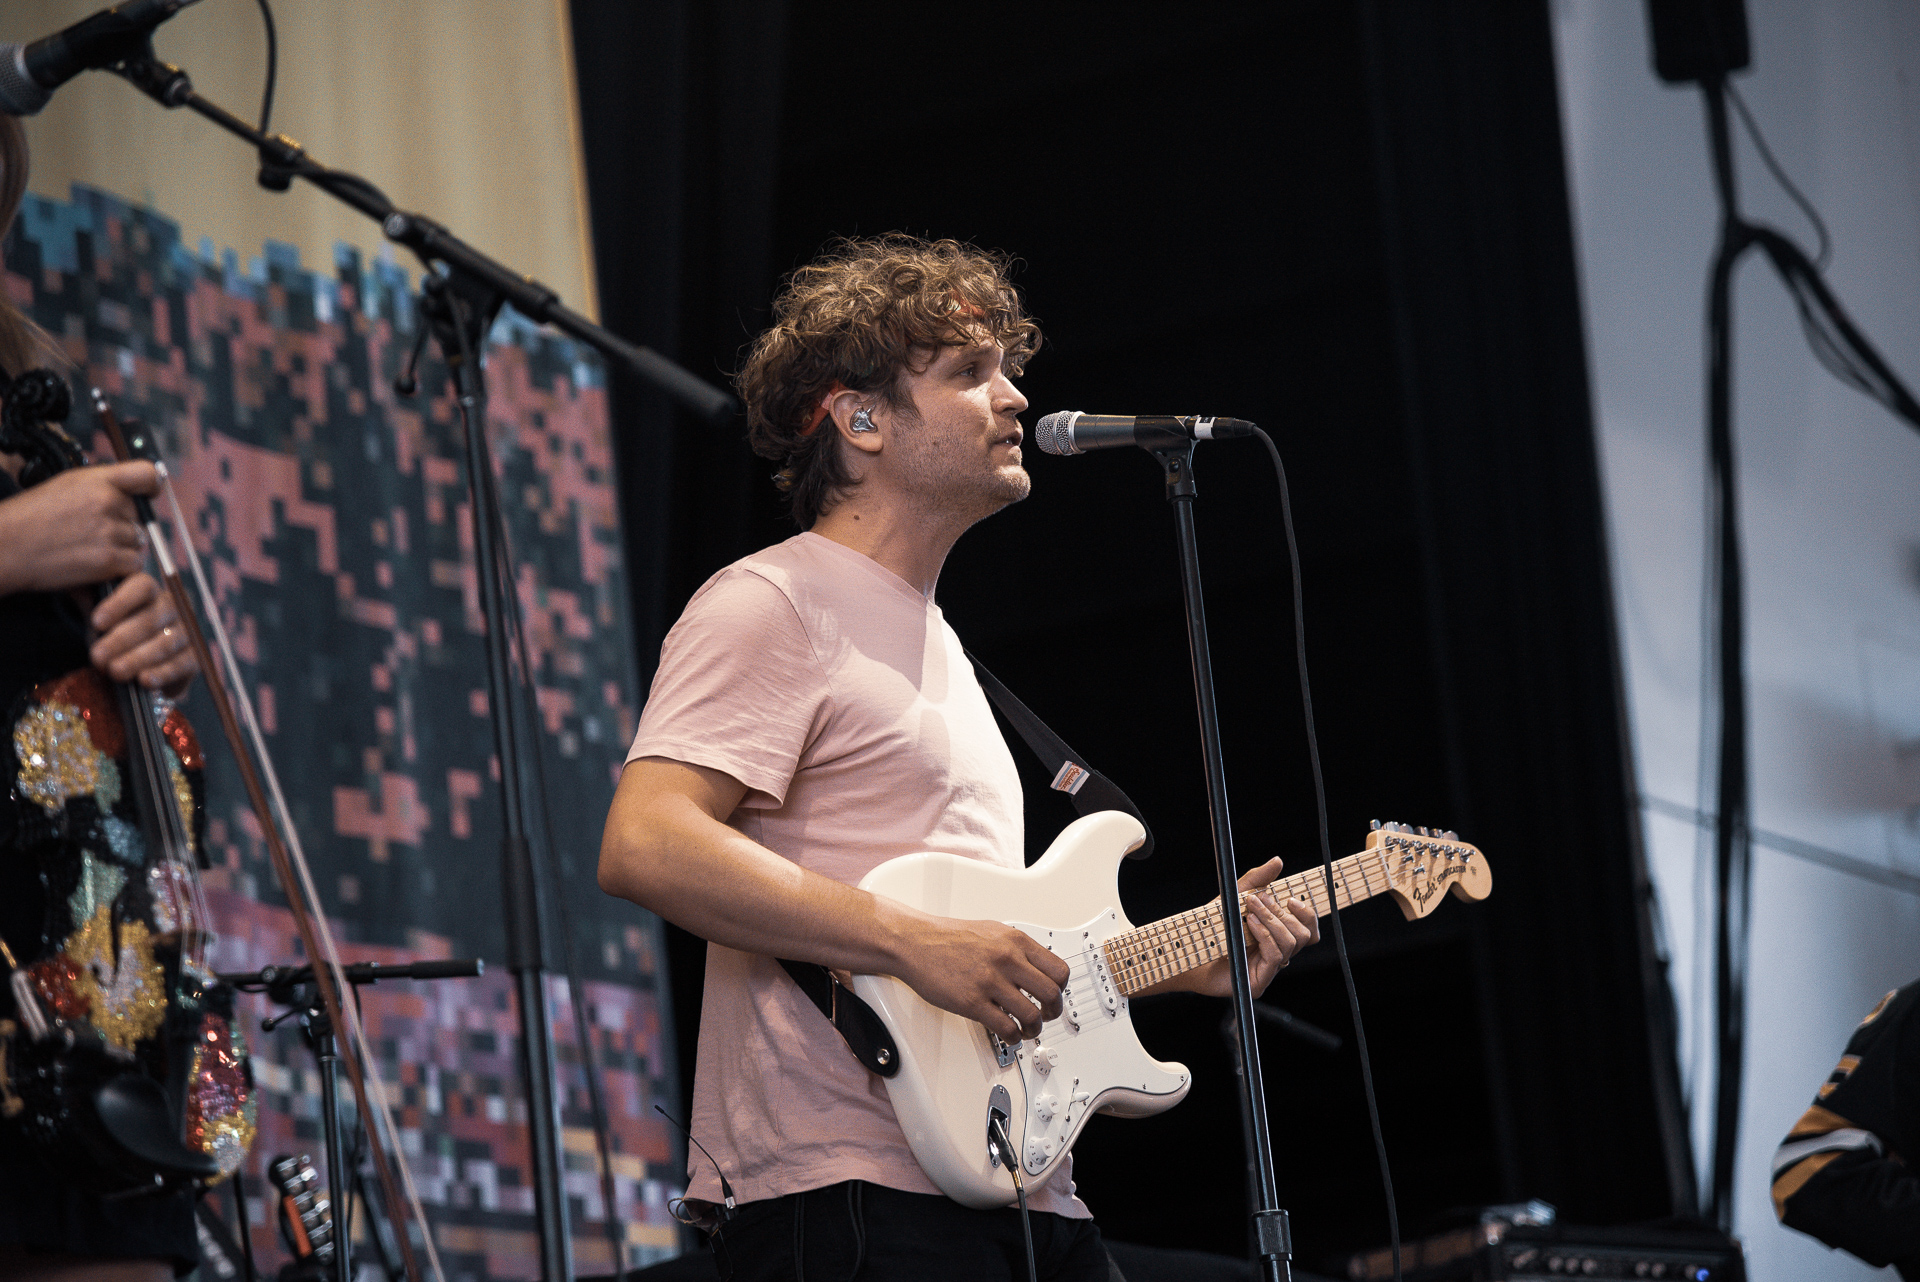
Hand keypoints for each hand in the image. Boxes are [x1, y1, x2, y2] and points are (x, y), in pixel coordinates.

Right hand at [0, 461, 156, 595]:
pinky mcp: (109, 559)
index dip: (152, 485)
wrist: (6, 546)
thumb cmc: (30, 517)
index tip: (149, 494)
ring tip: (86, 547)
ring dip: (120, 548)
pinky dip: (118, 568)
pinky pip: (133, 564)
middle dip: (123, 524)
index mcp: (97, 480)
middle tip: (91, 532)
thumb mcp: (64, 486)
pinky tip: (92, 563)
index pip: (146, 473)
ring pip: (138, 541)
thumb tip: (130, 493)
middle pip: (139, 515)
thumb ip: (100, 487)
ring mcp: (110, 531)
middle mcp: (108, 502)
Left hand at [89, 573, 195, 696]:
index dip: (120, 604)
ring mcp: (186, 632)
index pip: (141, 587)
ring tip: (115, 671)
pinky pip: (183, 663)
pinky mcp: (195, 658)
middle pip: (152, 618)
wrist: (136, 662)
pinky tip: (145, 680)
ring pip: (167, 641)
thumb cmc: (113, 631)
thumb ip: (89, 600)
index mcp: (148, 589)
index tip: (96, 623)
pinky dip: (164, 672)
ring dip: (139, 657)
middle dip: (122, 639)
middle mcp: (172, 606)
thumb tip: (73, 587)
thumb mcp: (98, 613)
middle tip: (98, 657)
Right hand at [894, 917, 1071, 1044]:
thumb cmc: (947, 937)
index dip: (1061, 989)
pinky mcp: (972, 1002)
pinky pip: (1005, 1028)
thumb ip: (1016, 948)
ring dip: (1034, 1029)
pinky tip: (1008, 1034)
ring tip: (1027, 1030)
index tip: (1055, 996)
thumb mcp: (992, 931)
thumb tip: (1036, 967)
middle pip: (1052, 994)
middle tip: (1046, 1016)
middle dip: (1053, 1011)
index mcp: (1015, 941)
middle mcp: (1006, 959)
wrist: (914, 942)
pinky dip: (1012, 1037)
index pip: (1058, 969)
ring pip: (1032, 1015)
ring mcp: (990, 981)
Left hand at [1177, 857, 1319, 999]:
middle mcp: (1278, 954)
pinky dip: (1265, 935)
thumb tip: (1278, 861)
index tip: (1291, 899)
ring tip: (1251, 910)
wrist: (1190, 950)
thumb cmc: (1214, 925)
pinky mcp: (1258, 982)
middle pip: (1304, 935)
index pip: (1309, 930)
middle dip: (1282, 913)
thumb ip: (1257, 880)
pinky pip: (1275, 956)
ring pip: (1291, 944)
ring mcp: (1269, 970)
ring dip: (1272, 921)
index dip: (1308, 915)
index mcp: (1278, 937)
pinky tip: (1251, 924)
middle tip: (1259, 899)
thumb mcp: (1236, 897)